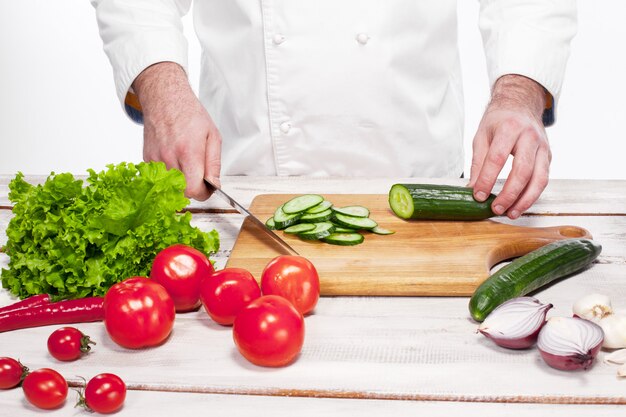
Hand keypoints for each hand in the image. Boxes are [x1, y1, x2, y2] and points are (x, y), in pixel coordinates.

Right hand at [132, 62, 221, 200]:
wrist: (164, 99)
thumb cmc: (190, 114)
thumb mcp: (212, 136)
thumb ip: (214, 164)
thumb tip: (214, 185)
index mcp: (189, 152)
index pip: (194, 189)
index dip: (204, 194)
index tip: (208, 189)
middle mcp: (169, 157)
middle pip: (182, 191)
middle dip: (194, 189)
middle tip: (200, 177)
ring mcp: (155, 159)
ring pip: (170, 185)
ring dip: (181, 181)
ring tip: (187, 163)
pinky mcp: (147, 158)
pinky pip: (160, 176)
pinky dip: (170, 173)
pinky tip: (175, 158)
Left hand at [468, 74, 550, 218]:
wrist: (521, 104)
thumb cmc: (499, 121)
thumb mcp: (482, 136)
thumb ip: (478, 162)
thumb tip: (473, 188)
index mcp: (509, 128)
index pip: (498, 158)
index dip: (487, 179)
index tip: (478, 196)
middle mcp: (530, 137)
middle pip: (522, 171)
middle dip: (509, 194)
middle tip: (496, 209)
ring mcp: (543, 147)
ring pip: (539, 178)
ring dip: (525, 200)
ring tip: (511, 213)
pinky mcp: (549, 156)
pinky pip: (543, 179)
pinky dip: (532, 195)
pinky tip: (520, 205)